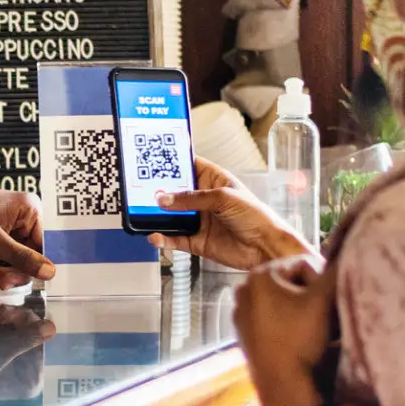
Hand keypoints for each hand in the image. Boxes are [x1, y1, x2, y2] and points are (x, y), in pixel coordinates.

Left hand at [0, 184, 54, 287]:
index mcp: (29, 208)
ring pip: (21, 256)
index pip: (46, 244)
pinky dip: (1, 264)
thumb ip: (22, 258)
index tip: (28, 280)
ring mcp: (12, 222)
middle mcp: (24, 213)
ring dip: (8, 269)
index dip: (38, 264)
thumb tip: (49, 271)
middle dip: (18, 269)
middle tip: (2, 281)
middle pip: (34, 252)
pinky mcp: (1, 230)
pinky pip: (10, 252)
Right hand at [146, 158, 313, 270]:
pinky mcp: (196, 241)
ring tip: (142, 212)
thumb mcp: (224, 198)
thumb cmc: (255, 216)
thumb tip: (165, 198)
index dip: (173, 162)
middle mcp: (204, 199)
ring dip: (157, 215)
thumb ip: (192, 198)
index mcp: (213, 181)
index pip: (188, 166)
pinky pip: (174, 238)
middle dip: (158, 190)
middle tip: (139, 188)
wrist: (265, 247)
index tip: (153, 158)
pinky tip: (155, 236)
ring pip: (171, 216)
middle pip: (174, 191)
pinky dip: (163, 238)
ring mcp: (199, 220)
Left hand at [233, 256, 335, 405]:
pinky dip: (285, 325)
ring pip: (281, 302)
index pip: (303, 265)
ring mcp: (240, 313)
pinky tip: (296, 341)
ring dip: (299, 312)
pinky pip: (271, 320)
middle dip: (310, 297)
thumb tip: (349, 245)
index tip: (326, 304)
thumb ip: (337, 269)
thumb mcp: (324, 300)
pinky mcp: (242, 334)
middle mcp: (243, 289)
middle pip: (291, 283)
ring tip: (311, 331)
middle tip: (322, 318)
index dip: (321, 283)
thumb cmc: (301, 339)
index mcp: (259, 274)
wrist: (283, 386)